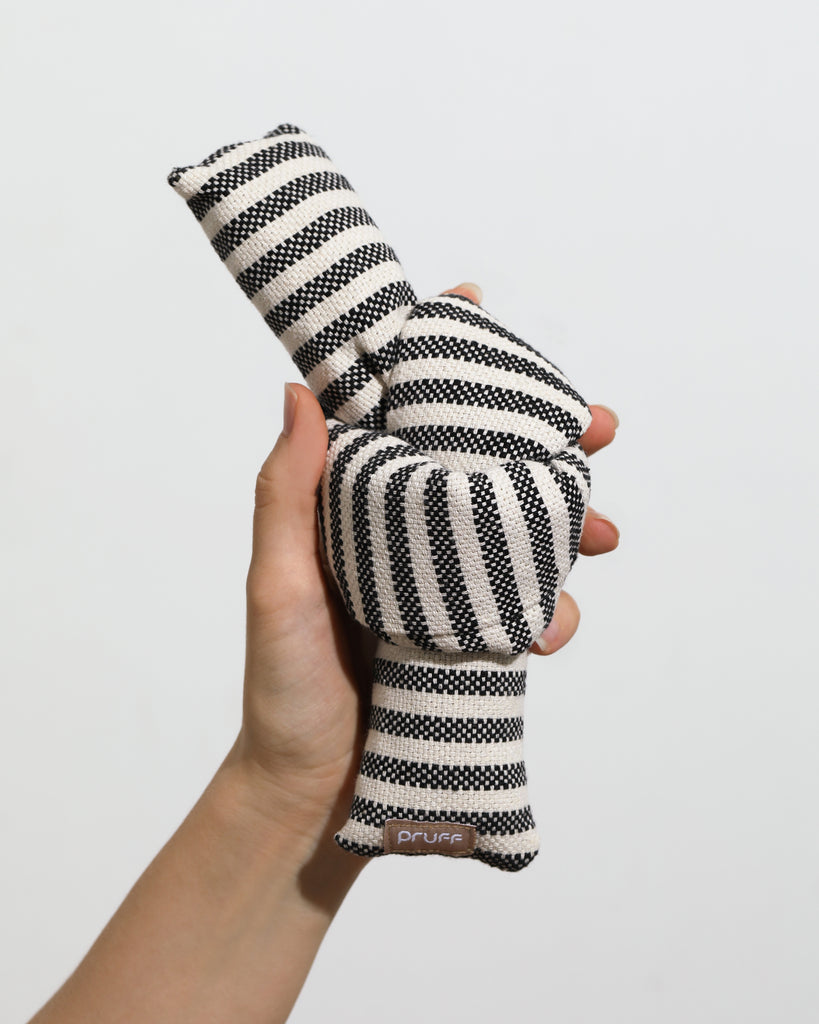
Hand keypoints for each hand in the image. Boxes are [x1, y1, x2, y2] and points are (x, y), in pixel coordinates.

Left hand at [231, 282, 619, 844]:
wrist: (312, 789)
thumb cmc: (282, 687)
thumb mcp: (275, 586)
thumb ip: (286, 495)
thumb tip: (296, 391)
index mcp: (352, 509)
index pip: (395, 418)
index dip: (437, 364)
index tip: (478, 313)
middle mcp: (402, 536)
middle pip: (480, 466)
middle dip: (543, 442)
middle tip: (598, 430)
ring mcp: (442, 585)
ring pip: (518, 531)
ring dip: (567, 524)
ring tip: (600, 534)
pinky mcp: (472, 634)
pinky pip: (527, 604)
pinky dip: (552, 610)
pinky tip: (550, 630)